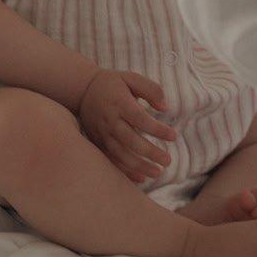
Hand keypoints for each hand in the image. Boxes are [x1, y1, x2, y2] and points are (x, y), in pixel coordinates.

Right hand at [77, 69, 176, 183]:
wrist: (82, 91)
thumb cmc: (113, 84)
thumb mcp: (132, 78)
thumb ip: (151, 90)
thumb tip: (165, 108)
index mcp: (120, 104)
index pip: (140, 119)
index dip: (157, 129)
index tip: (174, 136)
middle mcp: (110, 121)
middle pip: (131, 141)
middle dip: (150, 153)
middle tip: (168, 161)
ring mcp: (102, 135)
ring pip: (121, 155)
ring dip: (139, 166)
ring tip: (158, 172)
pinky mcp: (98, 144)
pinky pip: (111, 161)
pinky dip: (125, 171)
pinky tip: (141, 178)